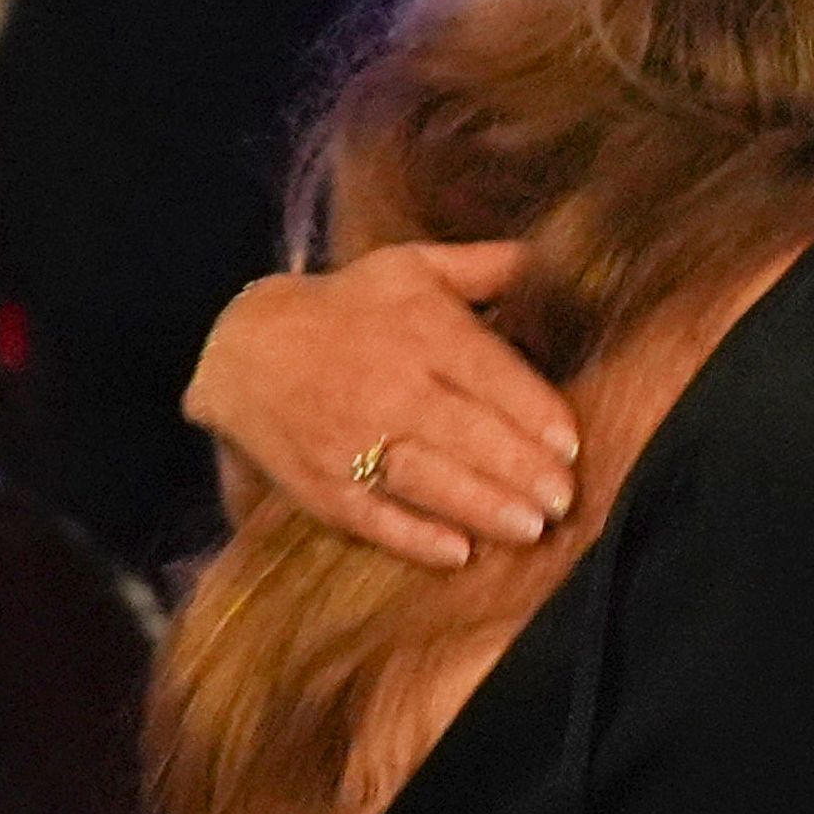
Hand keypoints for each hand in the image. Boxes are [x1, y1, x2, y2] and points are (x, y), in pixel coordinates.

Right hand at [182, 242, 583, 569]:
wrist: (242, 347)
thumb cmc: (348, 306)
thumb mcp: (412, 267)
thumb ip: (486, 266)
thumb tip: (553, 259)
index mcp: (419, 330)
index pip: (489, 374)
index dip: (534, 412)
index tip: (571, 445)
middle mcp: (387, 385)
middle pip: (466, 433)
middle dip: (522, 470)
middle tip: (563, 500)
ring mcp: (351, 439)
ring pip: (427, 479)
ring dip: (482, 507)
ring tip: (530, 529)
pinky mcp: (323, 484)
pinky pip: (374, 516)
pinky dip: (414, 537)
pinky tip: (458, 554)